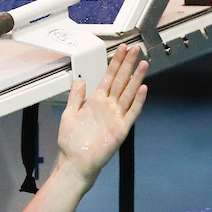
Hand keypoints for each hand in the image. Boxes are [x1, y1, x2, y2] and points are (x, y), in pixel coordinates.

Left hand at [56, 44, 147, 185]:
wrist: (75, 162)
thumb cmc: (71, 142)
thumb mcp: (69, 114)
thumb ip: (75, 97)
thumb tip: (79, 80)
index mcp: (95, 102)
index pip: (108, 78)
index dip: (115, 63)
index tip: (121, 50)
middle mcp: (108, 107)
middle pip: (121, 81)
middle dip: (128, 64)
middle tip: (135, 49)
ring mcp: (116, 117)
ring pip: (128, 93)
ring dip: (136, 79)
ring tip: (143, 64)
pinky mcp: (121, 129)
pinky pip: (131, 112)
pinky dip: (137, 101)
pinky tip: (142, 89)